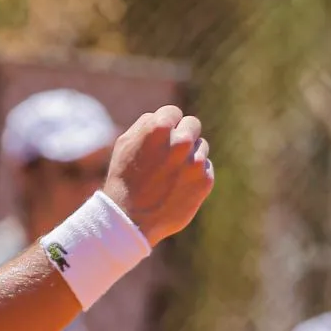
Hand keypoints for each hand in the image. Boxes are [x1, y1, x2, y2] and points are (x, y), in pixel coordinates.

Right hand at [103, 105, 213, 246]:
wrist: (131, 218)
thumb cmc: (124, 178)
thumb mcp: (125, 144)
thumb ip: (146, 124)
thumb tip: (164, 118)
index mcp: (159, 128)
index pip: (173, 112)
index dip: (165, 124)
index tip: (160, 137)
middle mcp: (181, 141)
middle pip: (193, 124)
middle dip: (182, 134)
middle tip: (170, 151)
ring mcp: (195, 162)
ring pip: (201, 147)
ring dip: (189, 155)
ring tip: (170, 173)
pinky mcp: (205, 181)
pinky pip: (206, 168)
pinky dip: (194, 174)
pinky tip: (177, 185)